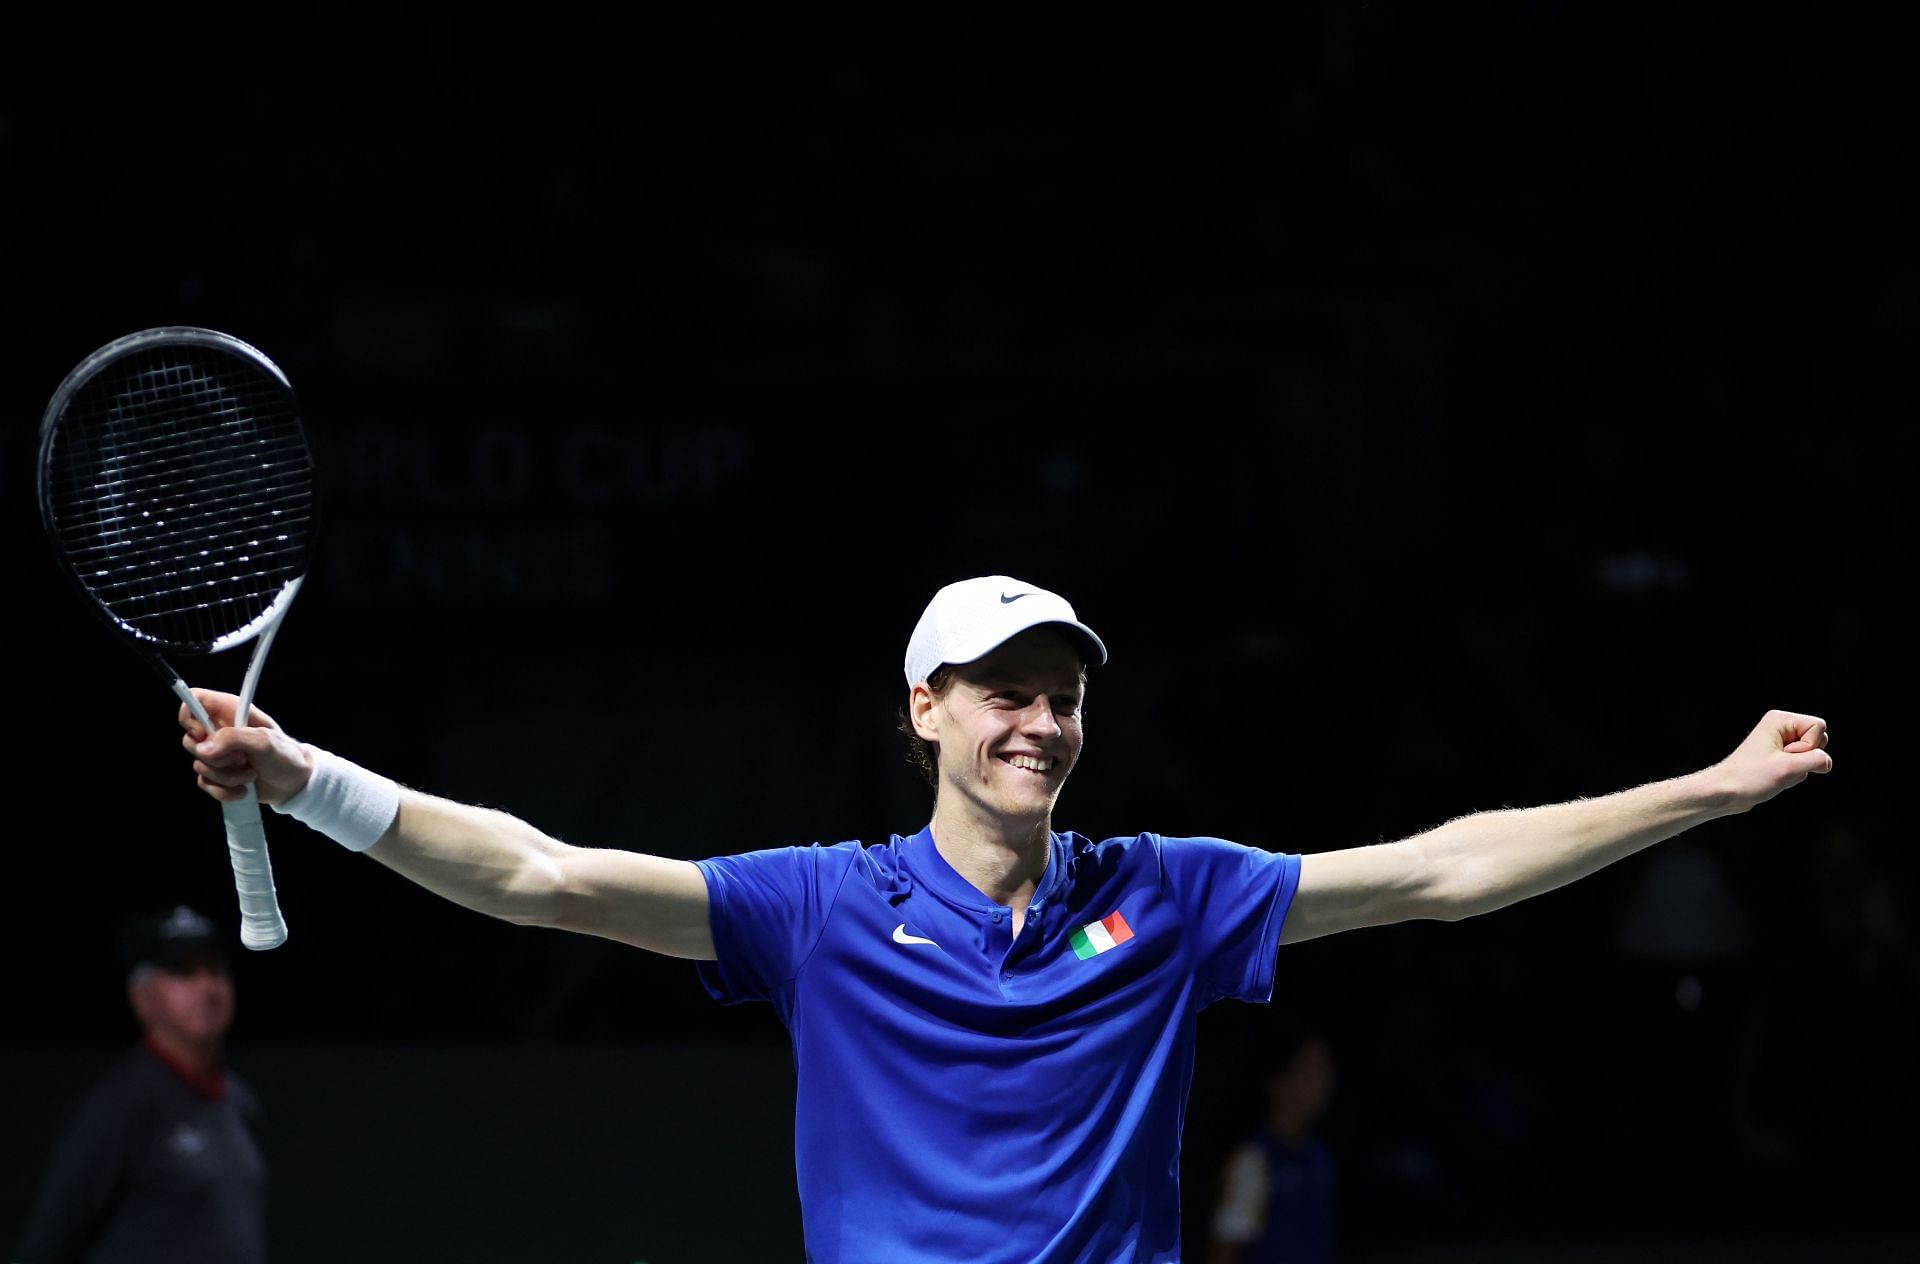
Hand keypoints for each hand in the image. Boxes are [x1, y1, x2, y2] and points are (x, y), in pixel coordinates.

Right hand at [178, 689, 313, 806]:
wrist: (295, 784)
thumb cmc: (285, 755)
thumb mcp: (264, 742)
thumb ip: (234, 739)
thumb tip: (203, 749)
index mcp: (231, 712)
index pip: (195, 700)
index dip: (190, 715)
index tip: (202, 734)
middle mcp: (220, 731)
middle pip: (190, 740)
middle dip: (215, 757)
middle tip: (242, 759)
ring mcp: (218, 754)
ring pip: (199, 765)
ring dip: (226, 776)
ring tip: (251, 774)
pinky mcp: (218, 775)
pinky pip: (205, 783)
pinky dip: (224, 791)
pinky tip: (243, 791)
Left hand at [1709, 710, 1832, 812]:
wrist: (1726, 792)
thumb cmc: (1750, 777)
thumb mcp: (1789, 768)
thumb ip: (1817, 760)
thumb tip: (1826, 762)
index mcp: (1780, 719)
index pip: (1819, 727)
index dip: (1808, 746)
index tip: (1786, 755)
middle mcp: (1781, 727)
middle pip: (1819, 740)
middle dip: (1805, 758)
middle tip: (1780, 765)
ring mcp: (1781, 742)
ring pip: (1812, 756)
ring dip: (1799, 770)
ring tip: (1776, 773)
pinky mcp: (1780, 757)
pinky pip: (1802, 766)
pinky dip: (1794, 776)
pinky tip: (1776, 779)